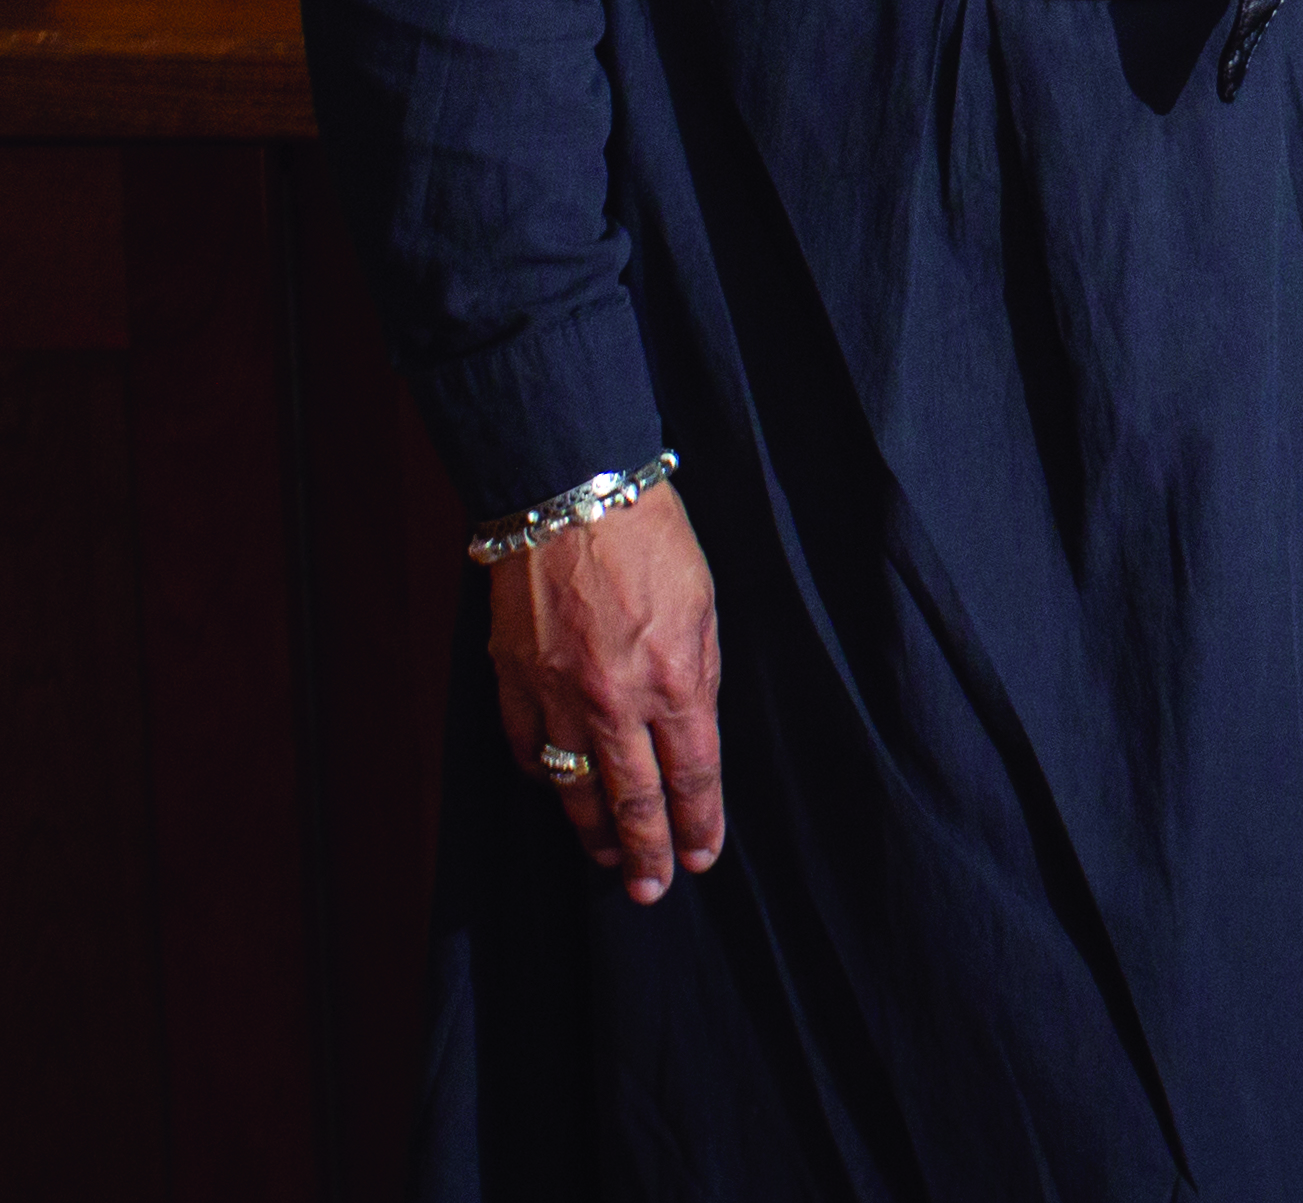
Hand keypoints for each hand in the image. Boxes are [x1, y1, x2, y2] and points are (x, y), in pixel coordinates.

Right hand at [490, 481, 725, 902]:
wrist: (573, 498)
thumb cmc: (652, 542)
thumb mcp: (705, 608)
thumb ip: (698, 677)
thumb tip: (691, 730)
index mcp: (676, 680)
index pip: (692, 774)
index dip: (699, 821)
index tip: (704, 855)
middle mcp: (616, 700)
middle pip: (633, 799)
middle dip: (647, 851)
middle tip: (653, 889)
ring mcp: (557, 696)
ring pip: (574, 787)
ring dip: (592, 831)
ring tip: (608, 860)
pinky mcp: (513, 682)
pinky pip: (527, 748)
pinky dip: (541, 777)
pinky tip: (557, 792)